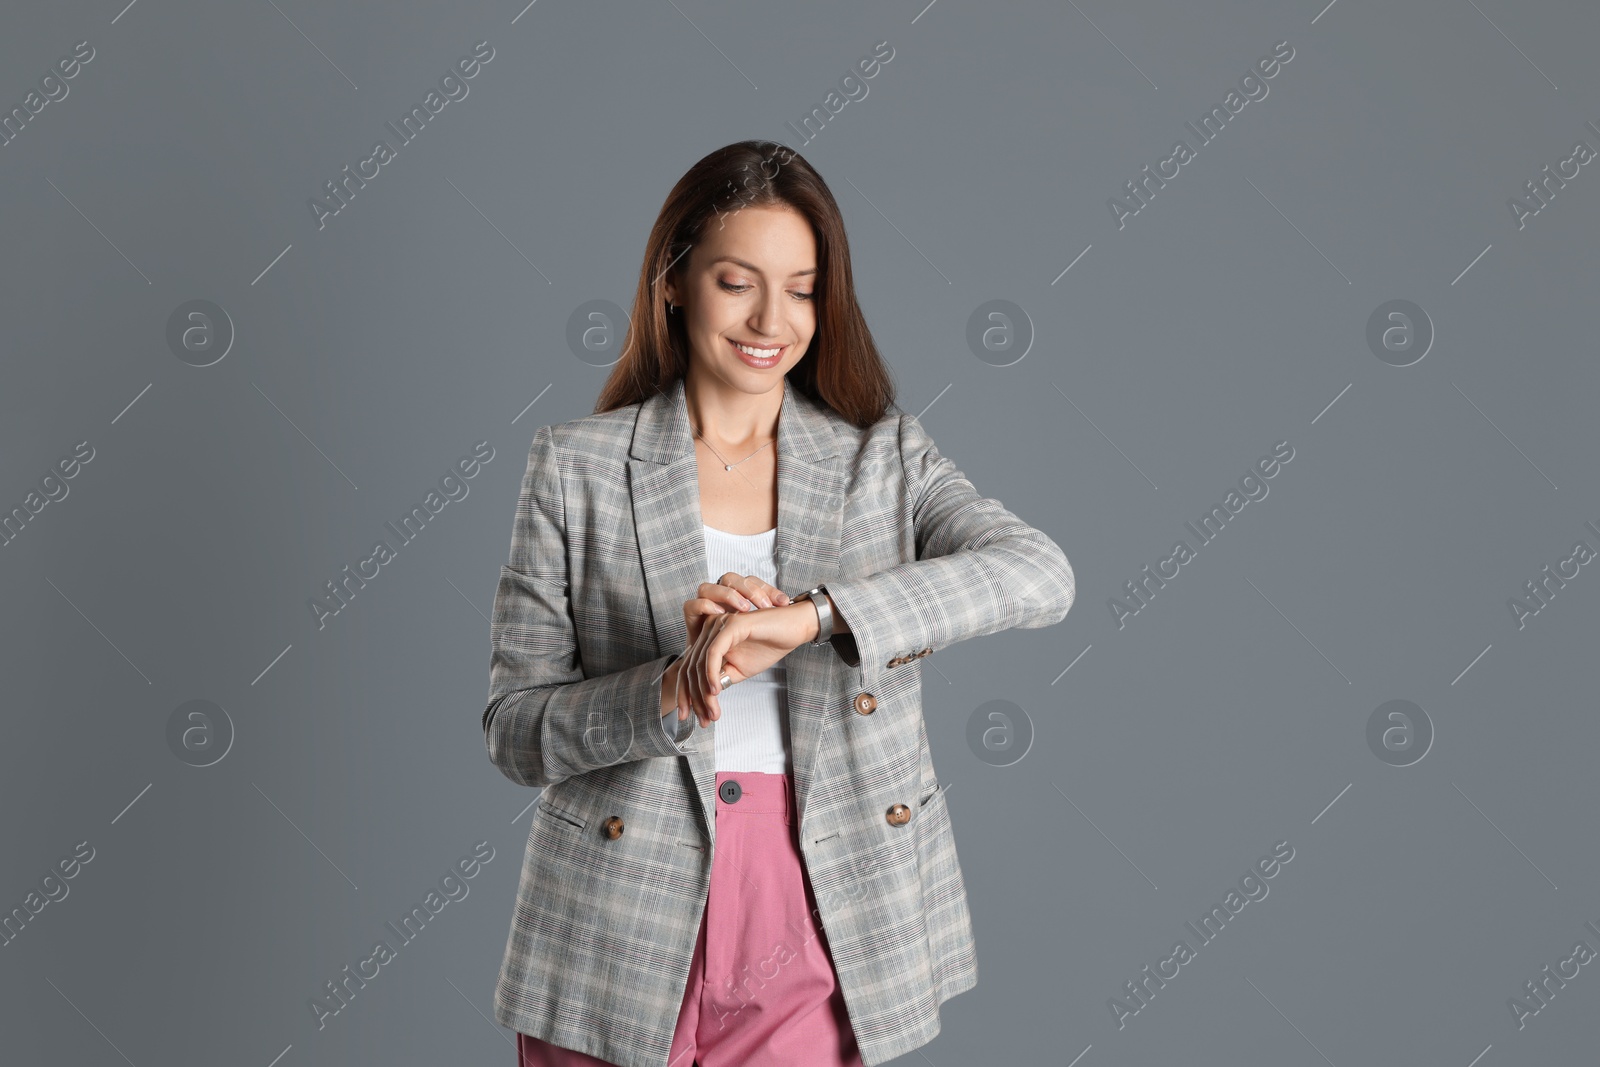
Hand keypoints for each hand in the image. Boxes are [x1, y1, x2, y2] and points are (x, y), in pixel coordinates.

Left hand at [671, 574, 791, 728]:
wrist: (795, 628)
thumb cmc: (770, 645)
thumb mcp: (740, 669)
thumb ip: (721, 679)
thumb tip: (705, 697)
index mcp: (709, 639)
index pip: (689, 667)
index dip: (685, 693)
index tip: (688, 715)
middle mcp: (709, 629)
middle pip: (690, 667)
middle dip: (693, 697)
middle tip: (703, 720)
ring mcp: (718, 624)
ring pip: (700, 662)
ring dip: (705, 691)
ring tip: (713, 712)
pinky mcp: (731, 624)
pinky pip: (714, 652)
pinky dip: (712, 673)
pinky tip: (716, 691)